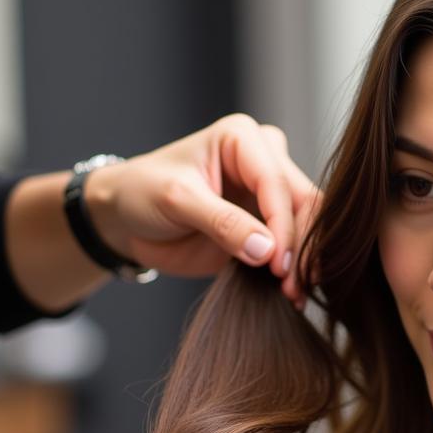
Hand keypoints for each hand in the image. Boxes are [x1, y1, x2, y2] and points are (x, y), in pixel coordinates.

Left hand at [84, 113, 319, 302]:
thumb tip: (267, 250)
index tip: (277, 264)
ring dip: (304, 261)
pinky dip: (295, 269)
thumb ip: (222, 223)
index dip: (283, 225)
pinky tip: (293, 293)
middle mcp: (264, 160)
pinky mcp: (266, 224)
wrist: (125, 218)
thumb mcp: (176, 201)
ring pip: (307, 224)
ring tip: (294, 294)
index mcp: (243, 139)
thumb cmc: (142, 193)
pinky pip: (294, 245)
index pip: (276, 183)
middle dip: (301, 245)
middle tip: (293, 286)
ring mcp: (267, 194)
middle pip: (303, 201)